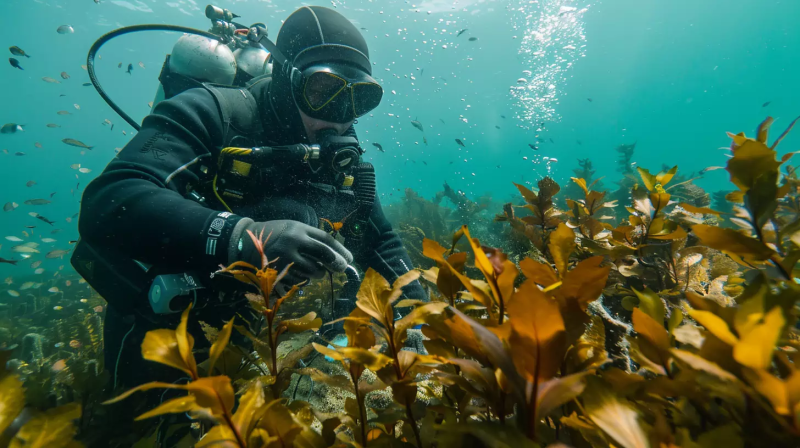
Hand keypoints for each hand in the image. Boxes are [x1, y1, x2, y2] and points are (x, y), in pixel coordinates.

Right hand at [235, 220, 352, 287]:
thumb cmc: (275, 234)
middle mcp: (293, 242)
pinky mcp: (277, 273)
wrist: (245, 241)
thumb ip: (312, 239)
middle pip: (323, 254)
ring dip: (318, 273)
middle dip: (335, 263)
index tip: (349, 259)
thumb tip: (335, 255)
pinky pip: (299, 281)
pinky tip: (300, 274)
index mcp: (298, 229)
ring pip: (312, 271)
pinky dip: (304, 280)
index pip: (326, 240)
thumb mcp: (293, 228)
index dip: (340, 251)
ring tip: (315, 270)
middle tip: (340, 268)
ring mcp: (285, 259)